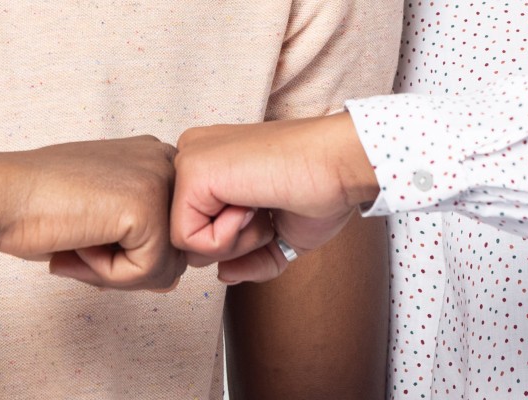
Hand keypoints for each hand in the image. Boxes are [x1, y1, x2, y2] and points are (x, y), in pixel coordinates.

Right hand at [0, 135, 187, 290]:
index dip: (127, 253)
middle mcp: (164, 161)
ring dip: (116, 272)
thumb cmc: (37, 207)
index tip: (85, 234)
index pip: (171, 234)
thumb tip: (172, 280)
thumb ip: (141, 246)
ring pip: (165, 268)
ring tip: (79, 241)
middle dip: (126, 266)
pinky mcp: (148, 207)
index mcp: (154, 158)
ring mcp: (160, 181)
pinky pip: (148, 272)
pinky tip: (79, 241)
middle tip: (79, 245)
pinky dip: (108, 273)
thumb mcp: (103, 221)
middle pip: (175, 253)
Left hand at [171, 113, 379, 283]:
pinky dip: (227, 239)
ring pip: (186, 243)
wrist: (341, 164)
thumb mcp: (279, 234)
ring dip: (235, 242)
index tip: (269, 210)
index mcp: (211, 163)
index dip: (239, 240)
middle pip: (189, 238)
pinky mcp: (191, 172)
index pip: (200, 228)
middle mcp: (195, 156)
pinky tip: (252, 205)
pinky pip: (188, 240)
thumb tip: (224, 275)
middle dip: (234, 244)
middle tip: (266, 210)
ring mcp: (190, 161)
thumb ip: (248, 257)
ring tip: (262, 205)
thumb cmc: (320, 189)